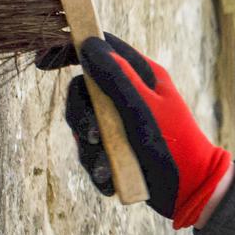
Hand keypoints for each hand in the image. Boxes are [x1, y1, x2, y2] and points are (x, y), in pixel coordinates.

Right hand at [62, 34, 231, 228]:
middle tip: (92, 137)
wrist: (191, 190)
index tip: (42, 63)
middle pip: (84, 92)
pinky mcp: (118, 146)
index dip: (71, 50)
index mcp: (143, 75)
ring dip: (89, 150)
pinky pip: (92, 150)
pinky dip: (97, 166)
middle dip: (81, 118)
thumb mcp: (142, 109)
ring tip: (106, 167)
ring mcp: (123, 121)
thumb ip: (116, 78)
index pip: (102, 49)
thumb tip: (89, 44)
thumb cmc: (174, 146)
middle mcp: (130, 94)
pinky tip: (109, 180)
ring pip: (84, 124)